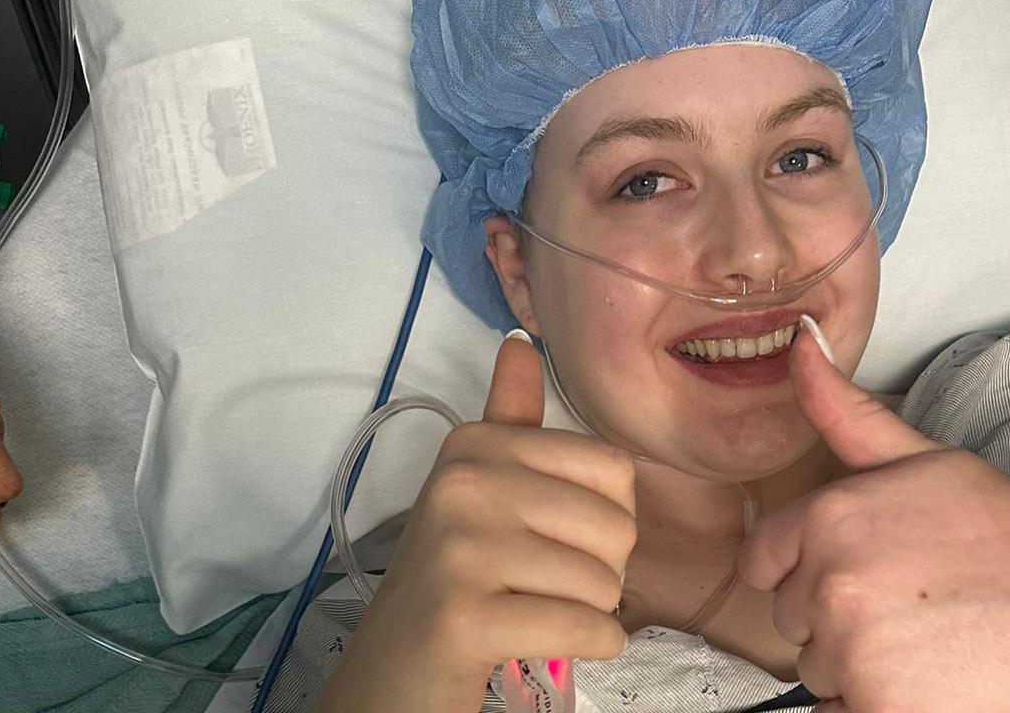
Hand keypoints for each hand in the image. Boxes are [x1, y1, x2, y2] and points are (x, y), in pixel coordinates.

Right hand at [320, 333, 637, 712]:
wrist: (393, 666)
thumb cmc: (454, 574)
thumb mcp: (480, 486)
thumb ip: (510, 418)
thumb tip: (520, 343)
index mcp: (478, 444)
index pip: (614, 469)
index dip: (608, 517)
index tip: (558, 539)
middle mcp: (465, 483)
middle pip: (616, 527)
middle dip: (603, 573)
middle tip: (548, 586)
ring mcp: (460, 549)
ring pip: (603, 584)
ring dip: (590, 614)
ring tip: (538, 611)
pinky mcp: (463, 617)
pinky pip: (584, 628)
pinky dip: (591, 646)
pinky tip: (549, 643)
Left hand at [738, 327, 1009, 712]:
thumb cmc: (1006, 530)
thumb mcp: (922, 459)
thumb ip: (844, 412)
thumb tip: (797, 343)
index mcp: (832, 516)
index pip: (763, 562)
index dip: (810, 569)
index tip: (866, 572)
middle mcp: (833, 582)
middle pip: (793, 620)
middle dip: (839, 616)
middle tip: (915, 602)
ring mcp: (857, 652)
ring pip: (818, 671)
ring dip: (860, 665)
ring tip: (930, 639)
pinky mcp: (885, 711)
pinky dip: (876, 706)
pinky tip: (930, 680)